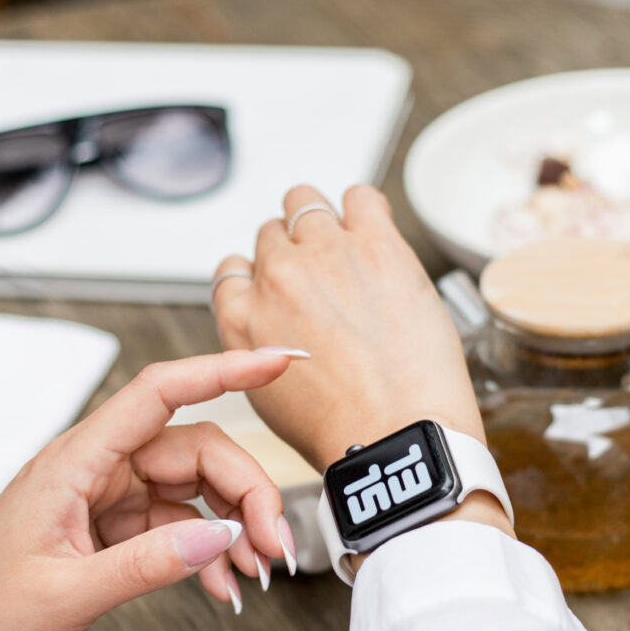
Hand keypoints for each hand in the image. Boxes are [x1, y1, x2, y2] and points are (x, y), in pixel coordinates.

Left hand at [0, 350, 301, 630]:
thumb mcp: (66, 594)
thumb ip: (147, 564)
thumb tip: (220, 537)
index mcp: (74, 461)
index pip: (161, 393)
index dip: (223, 370)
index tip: (277, 362)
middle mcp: (92, 469)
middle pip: (194, 451)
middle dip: (245, 494)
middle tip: (274, 548)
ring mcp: (102, 499)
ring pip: (191, 490)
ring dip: (231, 528)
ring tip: (255, 573)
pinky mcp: (106, 530)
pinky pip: (174, 527)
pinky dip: (204, 553)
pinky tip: (221, 587)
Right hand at [210, 185, 487, 471]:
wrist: (395, 434)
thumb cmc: (344, 430)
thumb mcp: (269, 398)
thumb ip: (260, 348)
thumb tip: (278, 330)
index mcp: (242, 317)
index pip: (234, 269)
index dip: (261, 277)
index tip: (284, 288)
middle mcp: (276, 277)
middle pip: (272, 235)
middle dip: (296, 252)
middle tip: (327, 278)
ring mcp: (324, 254)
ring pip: (304, 203)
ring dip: (322, 222)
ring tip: (349, 251)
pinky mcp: (375, 243)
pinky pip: (359, 196)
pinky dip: (364, 209)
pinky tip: (375, 233)